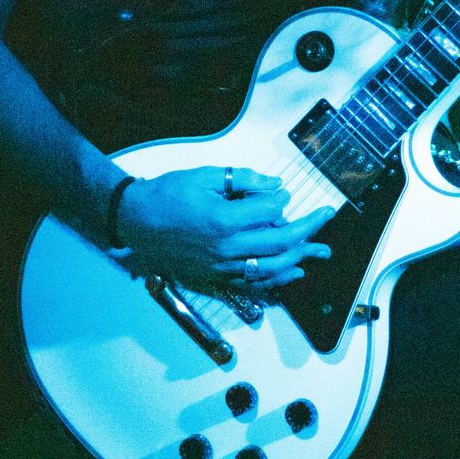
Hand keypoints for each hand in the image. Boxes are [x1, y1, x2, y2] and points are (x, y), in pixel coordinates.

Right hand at [112, 165, 333, 293]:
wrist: (135, 221)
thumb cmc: (167, 195)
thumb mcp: (203, 176)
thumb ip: (241, 180)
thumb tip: (274, 186)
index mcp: (223, 219)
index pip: (269, 212)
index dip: (283, 201)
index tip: (287, 194)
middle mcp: (226, 247)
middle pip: (279, 242)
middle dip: (307, 230)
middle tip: (325, 218)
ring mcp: (221, 266)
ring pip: (271, 267)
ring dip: (300, 258)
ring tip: (320, 251)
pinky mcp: (215, 277)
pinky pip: (254, 282)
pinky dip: (277, 278)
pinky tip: (292, 272)